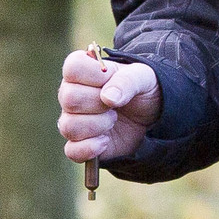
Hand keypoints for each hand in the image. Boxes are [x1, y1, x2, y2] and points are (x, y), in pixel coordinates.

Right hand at [57, 47, 159, 164]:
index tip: (109, 79)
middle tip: (115, 104)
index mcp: (83, 71)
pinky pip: (71, 150)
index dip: (92, 75)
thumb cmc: (142, 89)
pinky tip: (105, 141)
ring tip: (113, 120)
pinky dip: (90, 148)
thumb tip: (108, 98)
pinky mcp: (79, 144)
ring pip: (68, 126)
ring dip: (97, 125)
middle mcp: (72, 94)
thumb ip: (127, 81)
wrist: (150, 116)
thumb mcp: (144, 78)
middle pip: (68, 98)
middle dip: (97, 104)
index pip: (72, 67)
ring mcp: (73, 120)